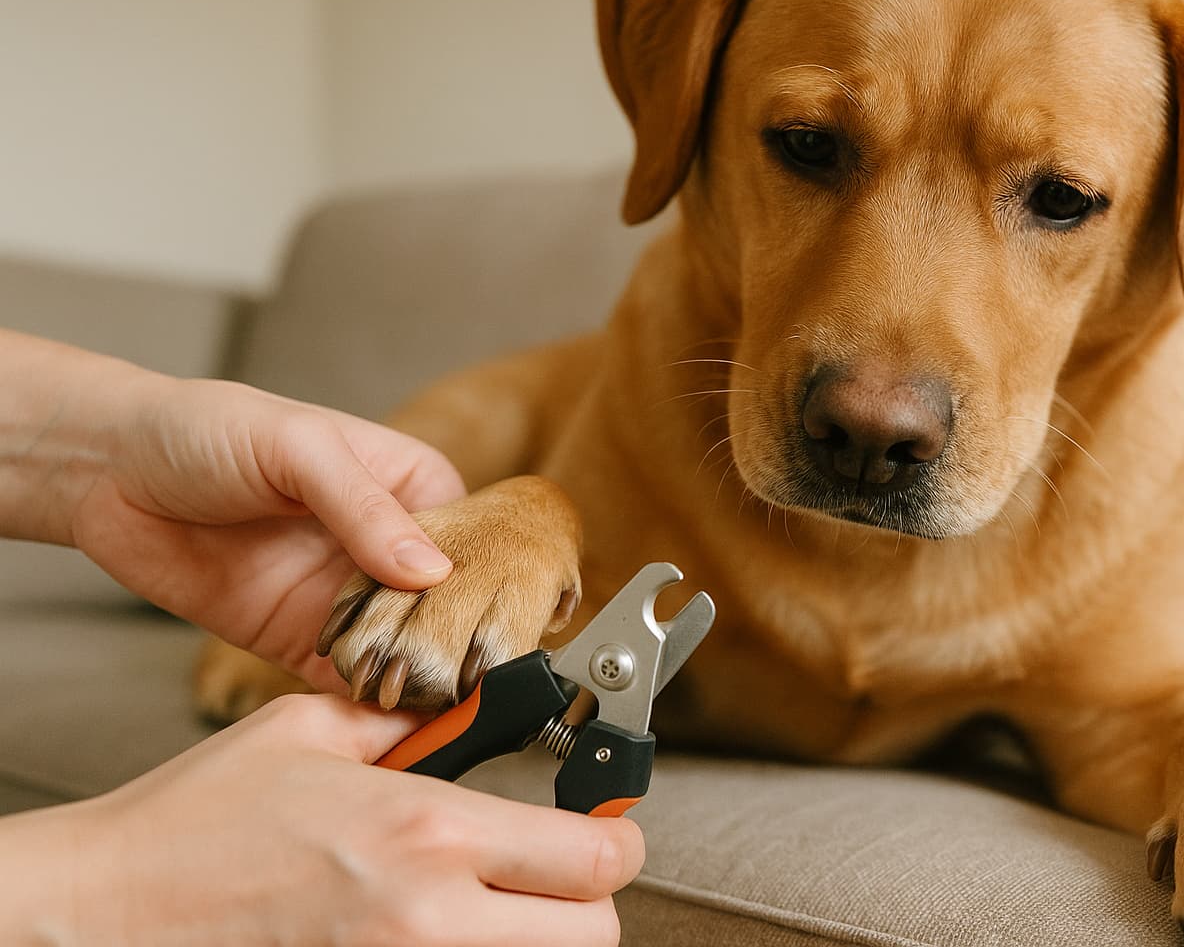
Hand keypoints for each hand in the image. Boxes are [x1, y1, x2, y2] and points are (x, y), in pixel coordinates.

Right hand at [0, 694, 642, 945]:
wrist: (106, 909)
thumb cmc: (195, 823)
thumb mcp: (311, 733)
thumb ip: (409, 724)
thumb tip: (465, 718)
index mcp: (428, 831)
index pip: (592, 856)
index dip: (618, 836)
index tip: (610, 823)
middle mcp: (431, 918)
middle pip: (593, 935)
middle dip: (590, 898)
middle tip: (561, 871)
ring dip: (538, 935)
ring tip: (498, 900)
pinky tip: (444, 927)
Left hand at [70, 371, 467, 689]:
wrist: (109, 470)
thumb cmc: (208, 429)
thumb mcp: (298, 445)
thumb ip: (361, 506)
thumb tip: (429, 570)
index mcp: (411, 486)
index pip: (468, 543)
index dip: (477, 584)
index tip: (479, 626)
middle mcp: (388, 546)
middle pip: (441, 607)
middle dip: (442, 643)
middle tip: (441, 676)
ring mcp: (345, 597)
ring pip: (401, 651)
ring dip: (406, 679)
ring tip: (411, 702)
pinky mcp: (301, 640)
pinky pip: (346, 681)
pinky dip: (362, 703)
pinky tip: (374, 718)